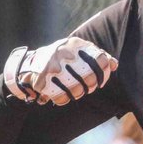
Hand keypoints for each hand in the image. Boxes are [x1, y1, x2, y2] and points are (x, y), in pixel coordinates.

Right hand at [3, 36, 118, 105]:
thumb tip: (114, 64)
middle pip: (89, 77)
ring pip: (76, 89)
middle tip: (88, 88)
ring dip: (77, 94)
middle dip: (90, 86)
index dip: (104, 73)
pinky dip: (63, 99)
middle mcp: (64, 51)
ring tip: (75, 92)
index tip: (100, 81)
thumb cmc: (60, 60)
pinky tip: (62, 96)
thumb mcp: (77, 53)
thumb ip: (96, 57)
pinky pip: (60, 97)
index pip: (100, 59)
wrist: (27, 65)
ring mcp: (52, 65)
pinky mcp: (42, 79)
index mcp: (75, 44)